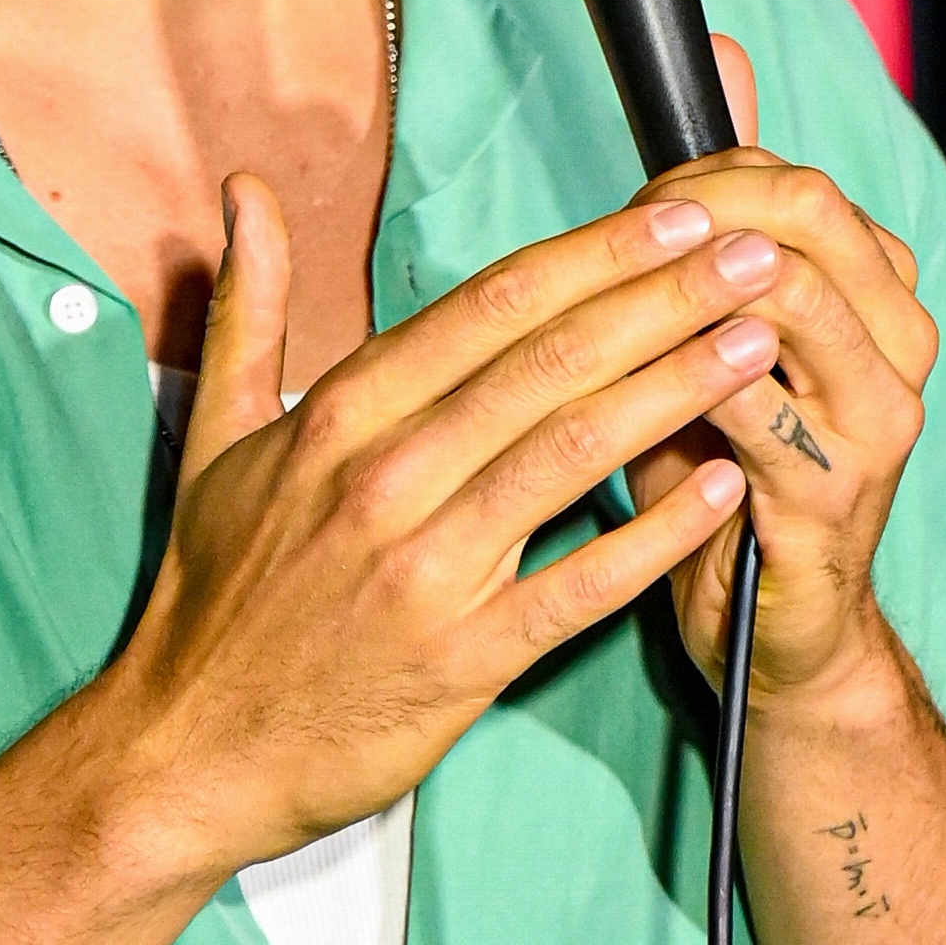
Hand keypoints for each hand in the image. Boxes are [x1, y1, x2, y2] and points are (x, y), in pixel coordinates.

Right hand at [94, 170, 768, 885]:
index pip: (489, 307)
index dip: (593, 255)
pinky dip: (653, 536)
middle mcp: (385, 475)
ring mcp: (425, 568)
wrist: (186, 751)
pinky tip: (724, 490)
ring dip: (674, 392)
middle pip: (547, 363)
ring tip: (759, 344)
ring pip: (570, 454)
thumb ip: (250, 306)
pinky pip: (577, 587)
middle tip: (757, 255)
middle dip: (662, 300)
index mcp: (341, 412)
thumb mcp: (215, 436)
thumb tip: (246, 192)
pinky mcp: (460, 659)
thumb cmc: (215, 594)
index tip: (675, 215)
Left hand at [626, 36, 937, 716]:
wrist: (775, 631)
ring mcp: (878, 421)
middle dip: (696, 211)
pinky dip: (678, 377)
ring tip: (617, 302)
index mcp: (884, 295)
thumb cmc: (730, 466)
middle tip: (623, 240)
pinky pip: (750, 403)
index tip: (635, 209)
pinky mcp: (833, 493)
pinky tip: (624, 380)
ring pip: (788, 296)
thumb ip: (730, 199)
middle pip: (809, 218)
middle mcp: (902, 347)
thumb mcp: (721, 325)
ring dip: (683, 285)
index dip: (704, 178)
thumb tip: (727, 55)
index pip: (801, 184)